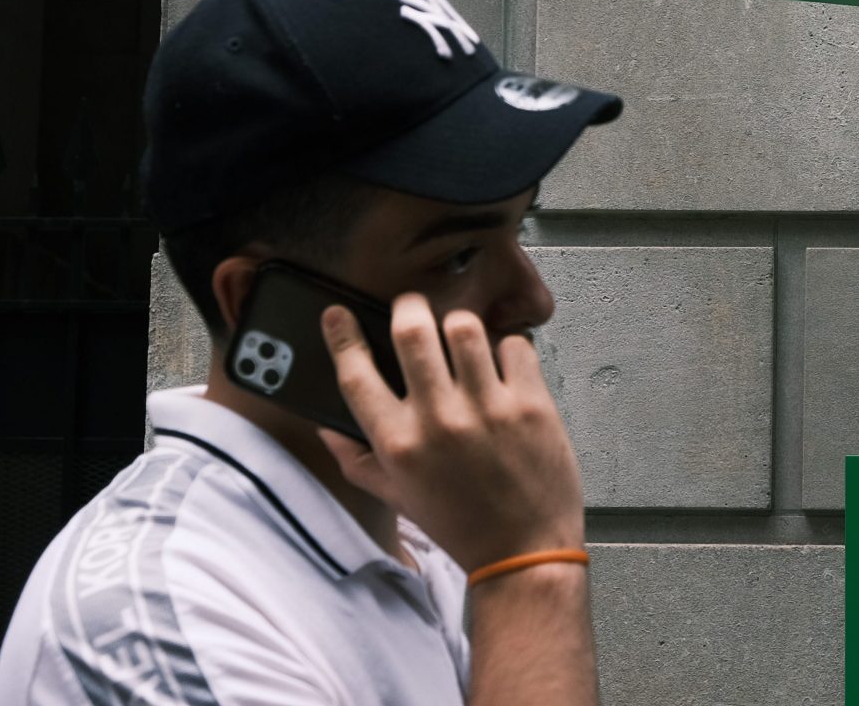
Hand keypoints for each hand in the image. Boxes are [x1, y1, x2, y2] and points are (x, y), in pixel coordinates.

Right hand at [316, 292, 585, 571]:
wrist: (522, 551)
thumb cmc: (460, 524)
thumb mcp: (397, 497)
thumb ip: (357, 459)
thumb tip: (327, 428)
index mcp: (398, 444)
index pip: (356, 374)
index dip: (342, 336)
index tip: (338, 314)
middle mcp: (438, 422)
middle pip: (411, 330)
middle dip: (408, 308)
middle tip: (413, 310)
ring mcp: (487, 410)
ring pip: (465, 327)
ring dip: (460, 325)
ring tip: (462, 339)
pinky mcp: (531, 405)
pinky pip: (515, 346)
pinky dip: (508, 347)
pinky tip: (503, 366)